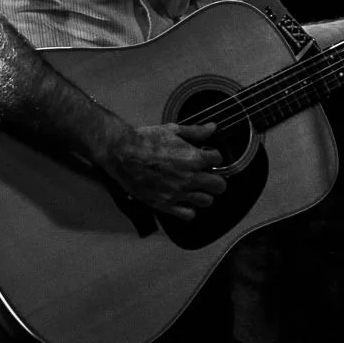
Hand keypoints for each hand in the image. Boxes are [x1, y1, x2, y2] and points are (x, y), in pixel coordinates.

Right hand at [103, 119, 227, 220]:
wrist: (124, 154)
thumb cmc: (146, 140)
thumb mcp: (172, 130)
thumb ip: (195, 131)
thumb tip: (212, 128)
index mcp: (194, 158)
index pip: (218, 160)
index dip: (213, 157)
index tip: (207, 157)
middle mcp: (190, 178)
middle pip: (219, 185)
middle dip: (216, 179)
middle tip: (208, 176)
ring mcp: (179, 193)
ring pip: (206, 201)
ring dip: (204, 194)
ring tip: (196, 189)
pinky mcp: (166, 204)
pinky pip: (188, 214)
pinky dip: (189, 210)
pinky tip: (184, 201)